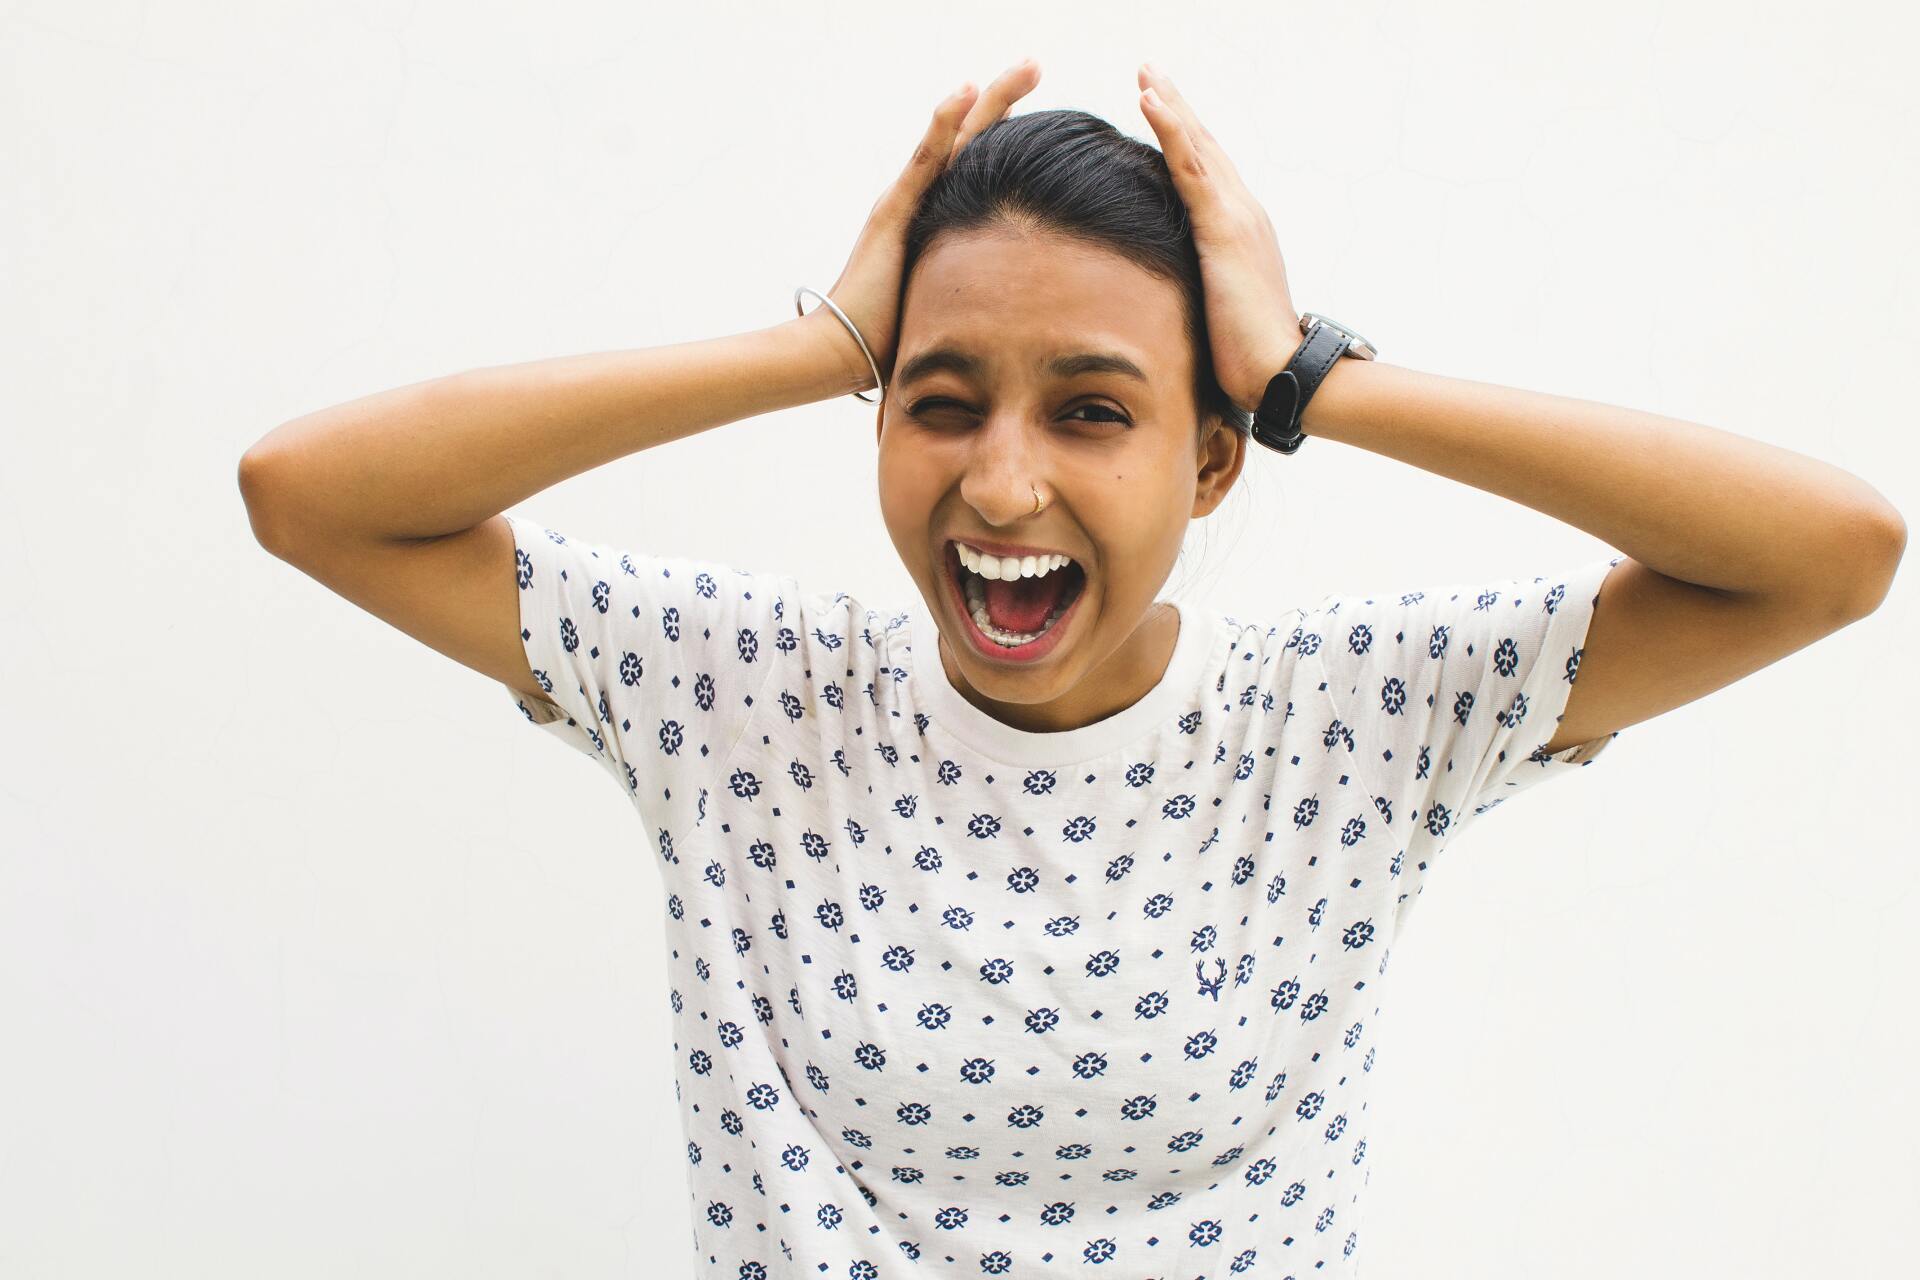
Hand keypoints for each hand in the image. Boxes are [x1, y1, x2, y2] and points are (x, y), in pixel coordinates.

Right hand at [806, 59, 1043, 395]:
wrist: (843, 352)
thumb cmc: (893, 338)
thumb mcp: (949, 304)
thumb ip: (977, 291)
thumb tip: (1020, 310)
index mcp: (935, 217)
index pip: (977, 163)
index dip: (1007, 131)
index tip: (1042, 108)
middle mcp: (919, 199)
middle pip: (971, 138)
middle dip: (1005, 97)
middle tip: (1036, 62)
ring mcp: (905, 200)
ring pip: (955, 137)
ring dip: (990, 98)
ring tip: (1026, 66)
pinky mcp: (893, 212)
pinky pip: (926, 161)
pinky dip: (945, 122)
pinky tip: (967, 90)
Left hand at [1135, 63, 1302, 414]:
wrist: (1281, 373)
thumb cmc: (1249, 358)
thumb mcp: (1217, 315)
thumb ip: (1200, 293)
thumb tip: (1171, 301)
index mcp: (1240, 231)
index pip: (1207, 174)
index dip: (1184, 137)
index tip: (1159, 106)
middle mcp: (1244, 213)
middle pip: (1204, 148)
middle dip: (1177, 106)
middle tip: (1150, 70)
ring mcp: (1237, 217)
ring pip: (1198, 147)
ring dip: (1171, 104)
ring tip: (1146, 72)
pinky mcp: (1224, 229)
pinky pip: (1191, 169)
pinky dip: (1172, 130)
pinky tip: (1150, 101)